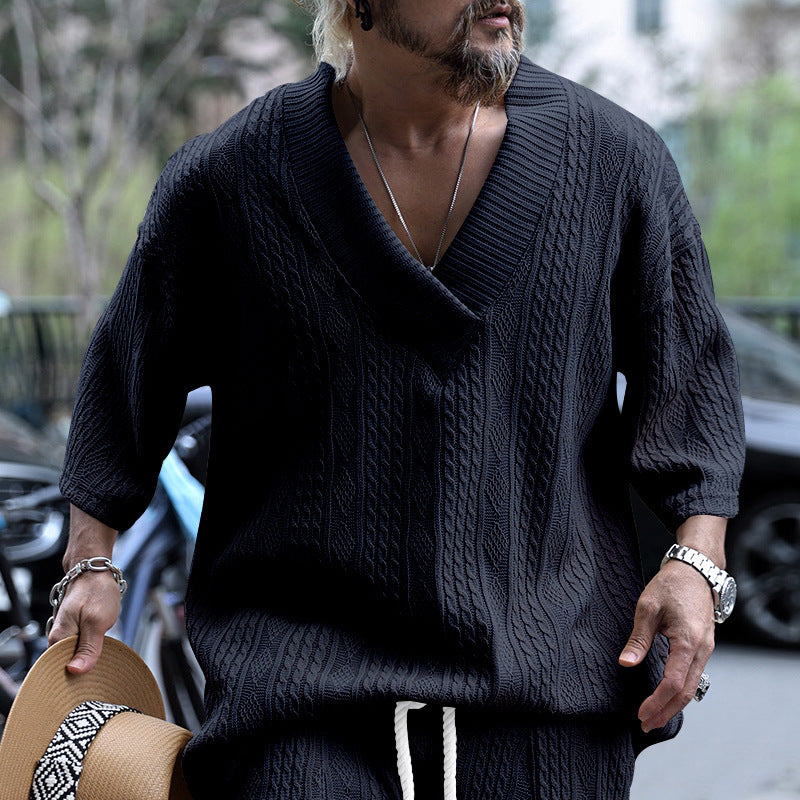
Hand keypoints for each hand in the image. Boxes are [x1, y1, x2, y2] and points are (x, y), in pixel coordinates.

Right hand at [47, 570, 121, 673]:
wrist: (94, 571)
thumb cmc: (96, 592)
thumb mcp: (97, 622)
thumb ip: (88, 648)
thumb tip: (75, 671)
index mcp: (59, 638)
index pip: (60, 670)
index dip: (74, 677)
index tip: (88, 680)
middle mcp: (58, 637)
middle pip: (67, 664)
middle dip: (83, 667)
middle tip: (98, 667)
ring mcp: (66, 632)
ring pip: (75, 655)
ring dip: (88, 658)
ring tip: (100, 656)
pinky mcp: (74, 628)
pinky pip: (79, 646)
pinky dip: (89, 649)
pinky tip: (99, 648)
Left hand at [618, 559, 714, 732]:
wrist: (696, 571)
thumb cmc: (670, 586)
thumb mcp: (647, 607)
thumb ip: (638, 638)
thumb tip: (625, 663)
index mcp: (688, 642)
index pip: (673, 683)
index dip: (657, 702)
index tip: (640, 714)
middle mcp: (702, 650)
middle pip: (686, 692)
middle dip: (666, 711)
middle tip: (645, 725)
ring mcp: (706, 649)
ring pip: (693, 687)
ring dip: (674, 704)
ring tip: (654, 717)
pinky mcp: (703, 646)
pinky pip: (694, 676)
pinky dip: (681, 691)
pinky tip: (667, 697)